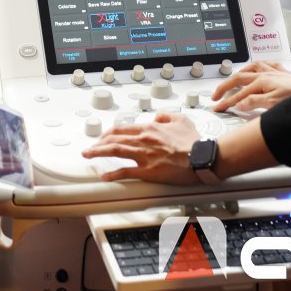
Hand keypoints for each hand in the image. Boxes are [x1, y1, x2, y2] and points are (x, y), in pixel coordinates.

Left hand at [81, 112, 200, 183]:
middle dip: (98, 143)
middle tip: (89, 148)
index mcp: (150, 128)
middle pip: (114, 139)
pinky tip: (105, 176)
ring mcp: (145, 155)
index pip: (122, 128)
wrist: (202, 158)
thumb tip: (158, 115)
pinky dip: (113, 173)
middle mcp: (144, 140)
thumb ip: (166, 115)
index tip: (102, 137)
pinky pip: (127, 171)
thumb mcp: (181, 120)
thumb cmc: (194, 142)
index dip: (108, 133)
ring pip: (116, 151)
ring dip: (98, 153)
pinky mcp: (149, 171)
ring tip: (88, 155)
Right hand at [212, 62, 290, 113]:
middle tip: (216, 95)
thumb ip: (254, 102)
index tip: (217, 108)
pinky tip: (260, 68)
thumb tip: (239, 103)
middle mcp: (266, 74)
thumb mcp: (273, 103)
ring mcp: (274, 72)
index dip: (226, 102)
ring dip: (240, 73)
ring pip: (252, 67)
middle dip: (225, 86)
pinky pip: (268, 65)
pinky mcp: (284, 74)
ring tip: (233, 79)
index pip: (238, 94)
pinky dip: (260, 66)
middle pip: (240, 78)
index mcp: (262, 82)